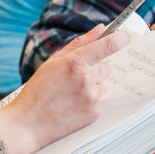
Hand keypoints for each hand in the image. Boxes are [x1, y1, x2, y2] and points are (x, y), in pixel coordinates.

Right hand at [0, 25, 126, 153]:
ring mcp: (91, 98)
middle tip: (74, 77)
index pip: (106, 46)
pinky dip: (88, 101)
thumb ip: (79, 43)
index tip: (126, 36)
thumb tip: (101, 28)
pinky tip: (71, 105)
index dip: (120, 39)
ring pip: (101, 84)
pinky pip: (98, 100)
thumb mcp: (54, 61)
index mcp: (74, 63)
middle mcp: (86, 79)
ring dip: (91, 86)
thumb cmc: (38, 90)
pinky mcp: (94, 113)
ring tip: (68, 94)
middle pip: (106, 67)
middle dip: (95, 69)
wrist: (28, 124)